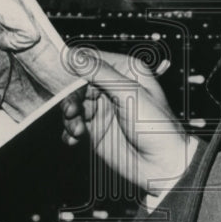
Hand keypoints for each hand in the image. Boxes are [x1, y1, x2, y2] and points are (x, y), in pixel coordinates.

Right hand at [61, 49, 190, 194]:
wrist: (162, 166)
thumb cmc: (157, 127)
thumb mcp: (129, 93)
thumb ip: (101, 73)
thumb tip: (75, 55)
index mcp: (125, 71)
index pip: (91, 60)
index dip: (73, 67)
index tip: (58, 75)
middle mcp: (112, 87)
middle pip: (77, 83)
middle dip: (70, 97)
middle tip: (70, 111)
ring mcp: (103, 108)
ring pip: (73, 104)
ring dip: (70, 116)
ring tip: (77, 129)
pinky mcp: (96, 129)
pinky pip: (74, 124)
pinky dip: (70, 131)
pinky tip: (74, 138)